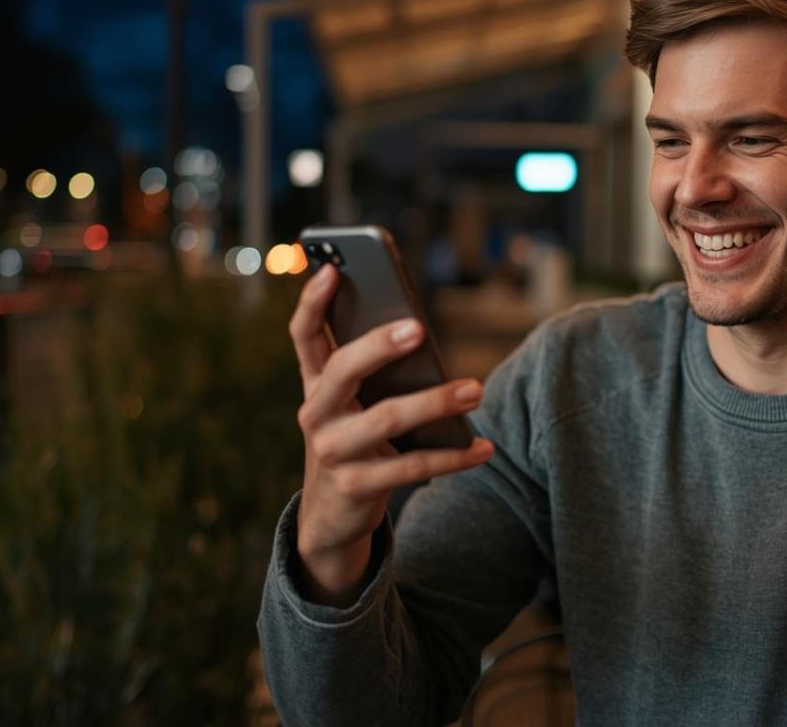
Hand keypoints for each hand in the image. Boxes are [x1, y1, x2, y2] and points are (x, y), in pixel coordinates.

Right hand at [288, 264, 493, 604]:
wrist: (331, 516)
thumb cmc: (355, 441)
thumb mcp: (352, 405)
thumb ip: (372, 370)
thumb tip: (418, 331)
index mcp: (315, 385)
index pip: (304, 336)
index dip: (313, 302)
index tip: (332, 270)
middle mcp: (316, 414)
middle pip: (344, 369)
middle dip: (380, 345)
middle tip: (419, 328)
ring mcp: (333, 452)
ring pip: (386, 419)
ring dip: (435, 402)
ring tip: (476, 389)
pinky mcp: (357, 487)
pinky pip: (412, 467)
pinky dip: (453, 457)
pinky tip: (483, 448)